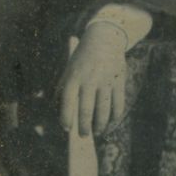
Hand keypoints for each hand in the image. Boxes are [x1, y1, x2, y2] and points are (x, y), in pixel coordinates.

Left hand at [60, 21, 130, 138]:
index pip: (67, 101)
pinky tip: (112, 122)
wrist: (104, 39)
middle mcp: (89, 79)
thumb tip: (57, 110)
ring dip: (100, 124)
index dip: (66, 117)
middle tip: (83, 136)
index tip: (66, 128)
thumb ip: (62, 89)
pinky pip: (118, 102)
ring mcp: (105, 80)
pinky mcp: (119, 80)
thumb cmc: (81, 59)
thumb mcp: (68, 70)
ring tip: (97, 132)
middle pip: (86, 109)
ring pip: (104, 109)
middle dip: (84, 126)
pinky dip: (115, 115)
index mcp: (73, 77)